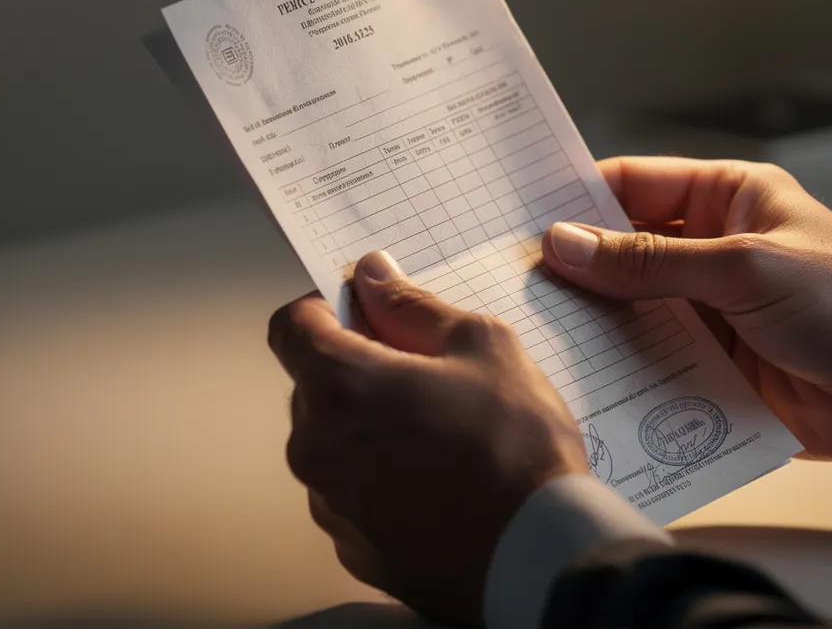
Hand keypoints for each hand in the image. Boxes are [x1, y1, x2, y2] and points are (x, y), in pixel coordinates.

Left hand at [268, 251, 586, 624]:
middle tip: (426, 379)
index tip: (366, 315)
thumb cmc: (517, 446)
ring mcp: (330, 505)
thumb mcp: (482, 346)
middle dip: (359, 373)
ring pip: (334, 445)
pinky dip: (382, 484)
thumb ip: (413, 307)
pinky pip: (353, 498)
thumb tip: (374, 277)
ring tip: (441, 440)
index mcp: (338, 385)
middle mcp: (316, 447)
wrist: (541, 554)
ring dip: (370, 432)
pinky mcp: (353, 550)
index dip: (326, 310)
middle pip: (314, 387)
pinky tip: (438, 486)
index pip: (290, 326)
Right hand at [542, 157, 831, 476]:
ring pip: (629, 309)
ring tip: (525, 332)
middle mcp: (710, 250)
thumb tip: (565, 244)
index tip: (517, 218)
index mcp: (727, 199)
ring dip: (589, 322)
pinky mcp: (709, 365)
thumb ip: (651, 262)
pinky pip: (649, 361)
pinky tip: (572, 377)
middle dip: (574, 268)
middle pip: (622, 251)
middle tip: (506, 282)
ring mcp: (707, 310)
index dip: (577, 199)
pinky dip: (616, 369)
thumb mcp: (743, 268)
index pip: (634, 185)